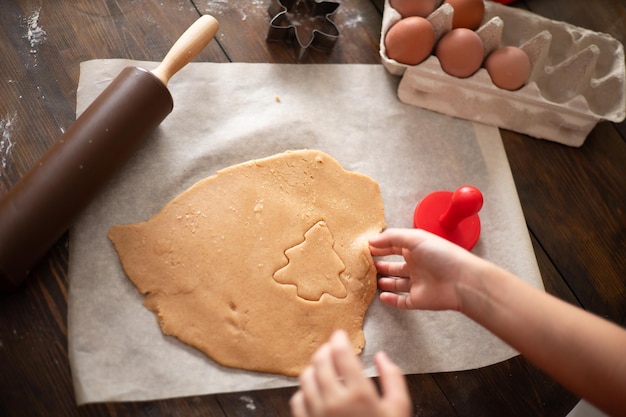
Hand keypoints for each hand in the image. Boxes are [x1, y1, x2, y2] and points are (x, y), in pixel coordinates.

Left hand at [290, 330, 410, 416]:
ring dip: (314, 367)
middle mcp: (334, 401)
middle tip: (332, 347)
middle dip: (325, 350)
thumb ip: (393, 379)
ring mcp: (317, 415)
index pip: (341, 354)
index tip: (340, 335)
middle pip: (320, 362)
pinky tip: (315, 391)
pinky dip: (304, 390)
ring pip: (306, 378)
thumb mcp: (400, 409)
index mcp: (358, 394)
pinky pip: (297, 400)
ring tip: (323, 367)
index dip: (339, 339)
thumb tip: (382, 357)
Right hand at [369, 228, 482, 311]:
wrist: (462, 281)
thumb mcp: (415, 238)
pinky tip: (382, 296)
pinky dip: (392, 299)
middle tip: (365, 264)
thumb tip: (371, 240)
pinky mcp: (418, 300)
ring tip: (371, 279)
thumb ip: (391, 238)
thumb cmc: (441, 255)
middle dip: (381, 264)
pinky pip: (402, 301)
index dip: (380, 246)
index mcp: (416, 249)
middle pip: (394, 265)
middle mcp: (416, 265)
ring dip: (385, 281)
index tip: (365, 248)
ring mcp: (417, 283)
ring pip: (397, 283)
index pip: (394, 246)